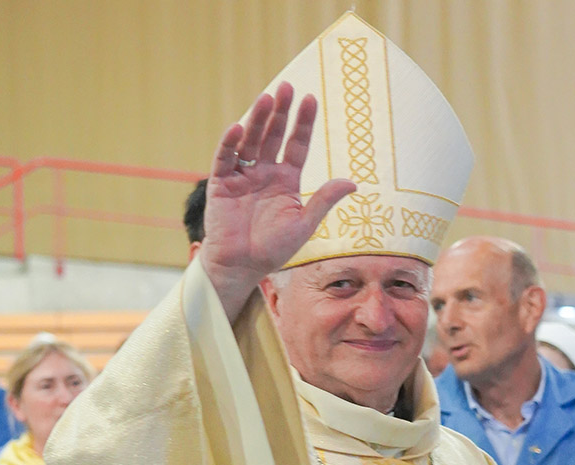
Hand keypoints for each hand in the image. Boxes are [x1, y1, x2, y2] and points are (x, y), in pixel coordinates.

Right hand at [202, 81, 356, 319]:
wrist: (242, 267)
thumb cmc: (274, 249)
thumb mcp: (304, 224)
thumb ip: (323, 201)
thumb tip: (353, 183)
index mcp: (286, 180)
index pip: (296, 145)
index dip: (303, 123)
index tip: (310, 99)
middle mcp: (264, 173)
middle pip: (274, 136)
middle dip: (280, 112)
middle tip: (287, 87)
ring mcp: (242, 176)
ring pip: (251, 141)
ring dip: (258, 120)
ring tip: (266, 98)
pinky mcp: (220, 183)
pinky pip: (225, 158)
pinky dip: (230, 143)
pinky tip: (238, 128)